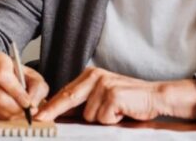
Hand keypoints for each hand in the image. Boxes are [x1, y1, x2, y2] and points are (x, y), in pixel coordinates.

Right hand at [0, 52, 48, 119]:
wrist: (5, 74)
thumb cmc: (19, 75)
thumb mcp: (34, 76)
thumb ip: (37, 89)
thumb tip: (32, 105)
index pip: (2, 76)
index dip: (16, 92)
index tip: (28, 102)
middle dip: (17, 108)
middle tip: (29, 111)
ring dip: (13, 113)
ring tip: (23, 111)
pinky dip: (6, 115)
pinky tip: (13, 110)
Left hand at [37, 67, 195, 124]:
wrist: (157, 96)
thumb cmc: (130, 100)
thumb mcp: (103, 97)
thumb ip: (85, 103)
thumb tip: (62, 114)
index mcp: (90, 75)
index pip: (66, 91)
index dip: (52, 105)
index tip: (39, 114)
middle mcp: (95, 76)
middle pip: (68, 98)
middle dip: (53, 111)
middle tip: (41, 119)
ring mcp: (104, 85)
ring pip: (88, 115)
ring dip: (102, 119)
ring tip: (116, 113)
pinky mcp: (113, 94)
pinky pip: (103, 118)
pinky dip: (112, 120)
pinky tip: (122, 113)